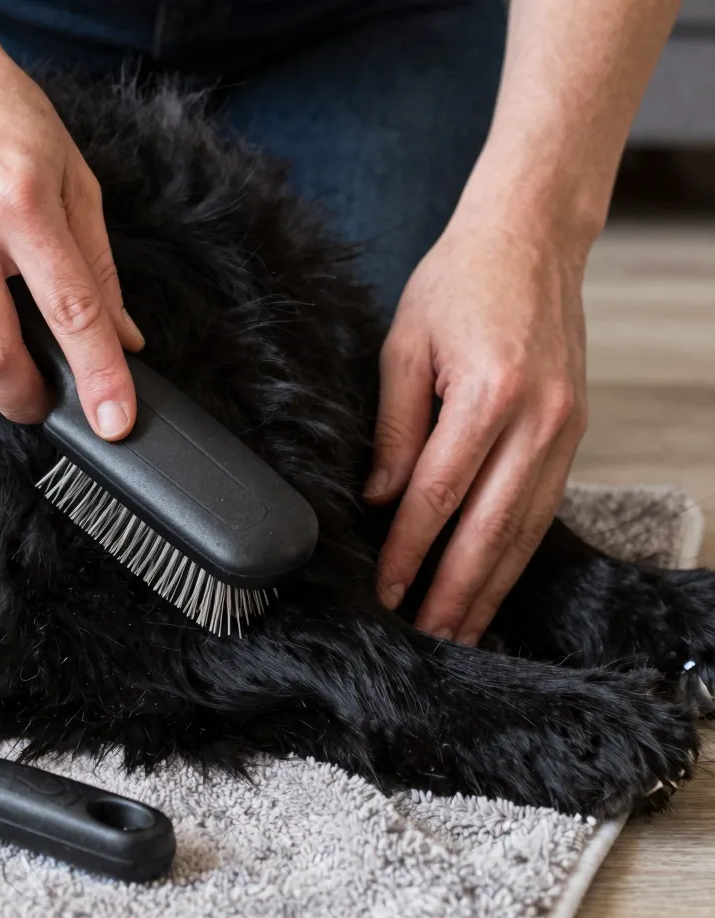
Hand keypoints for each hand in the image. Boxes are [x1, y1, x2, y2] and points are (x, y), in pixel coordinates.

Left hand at [365, 219, 588, 644]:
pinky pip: (544, 508)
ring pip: (526, 530)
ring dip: (491, 588)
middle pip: (491, 529)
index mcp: (490, 393)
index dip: (409, 551)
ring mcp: (566, 429)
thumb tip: (379, 499)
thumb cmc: (459, 283)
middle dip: (454, 592)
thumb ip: (395, 427)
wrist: (530, 240)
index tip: (386, 591)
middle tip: (426, 639)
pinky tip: (494, 583)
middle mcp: (539, 419)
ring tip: (461, 633)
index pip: (439, 494)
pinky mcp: (575, 433)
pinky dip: (517, 554)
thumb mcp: (404, 346)